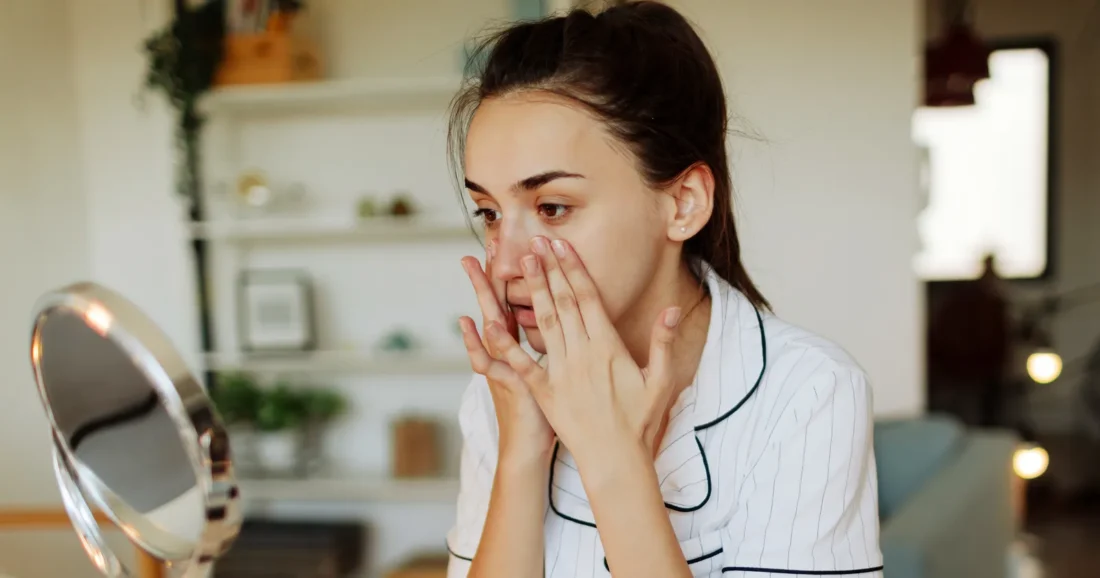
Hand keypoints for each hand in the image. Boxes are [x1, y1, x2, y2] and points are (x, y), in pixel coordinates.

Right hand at [460, 241, 554, 461]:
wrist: (529, 449)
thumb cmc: (545, 413)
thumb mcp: (548, 375)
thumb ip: (553, 348)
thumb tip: (565, 325)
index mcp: (521, 347)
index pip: (515, 304)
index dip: (512, 277)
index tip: (508, 249)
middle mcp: (508, 352)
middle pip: (498, 305)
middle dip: (490, 275)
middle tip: (483, 243)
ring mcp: (503, 365)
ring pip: (490, 323)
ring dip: (482, 294)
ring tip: (473, 267)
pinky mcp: (506, 384)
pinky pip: (488, 362)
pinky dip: (476, 343)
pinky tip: (468, 323)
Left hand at [484, 236, 682, 462]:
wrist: (616, 459)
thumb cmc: (641, 421)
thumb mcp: (661, 379)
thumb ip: (663, 342)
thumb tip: (671, 310)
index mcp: (608, 347)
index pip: (588, 299)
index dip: (573, 269)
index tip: (562, 246)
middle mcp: (581, 355)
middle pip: (563, 303)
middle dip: (548, 270)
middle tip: (535, 242)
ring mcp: (561, 373)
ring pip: (544, 323)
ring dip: (533, 292)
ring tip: (522, 264)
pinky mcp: (544, 392)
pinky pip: (522, 363)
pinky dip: (505, 343)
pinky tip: (490, 322)